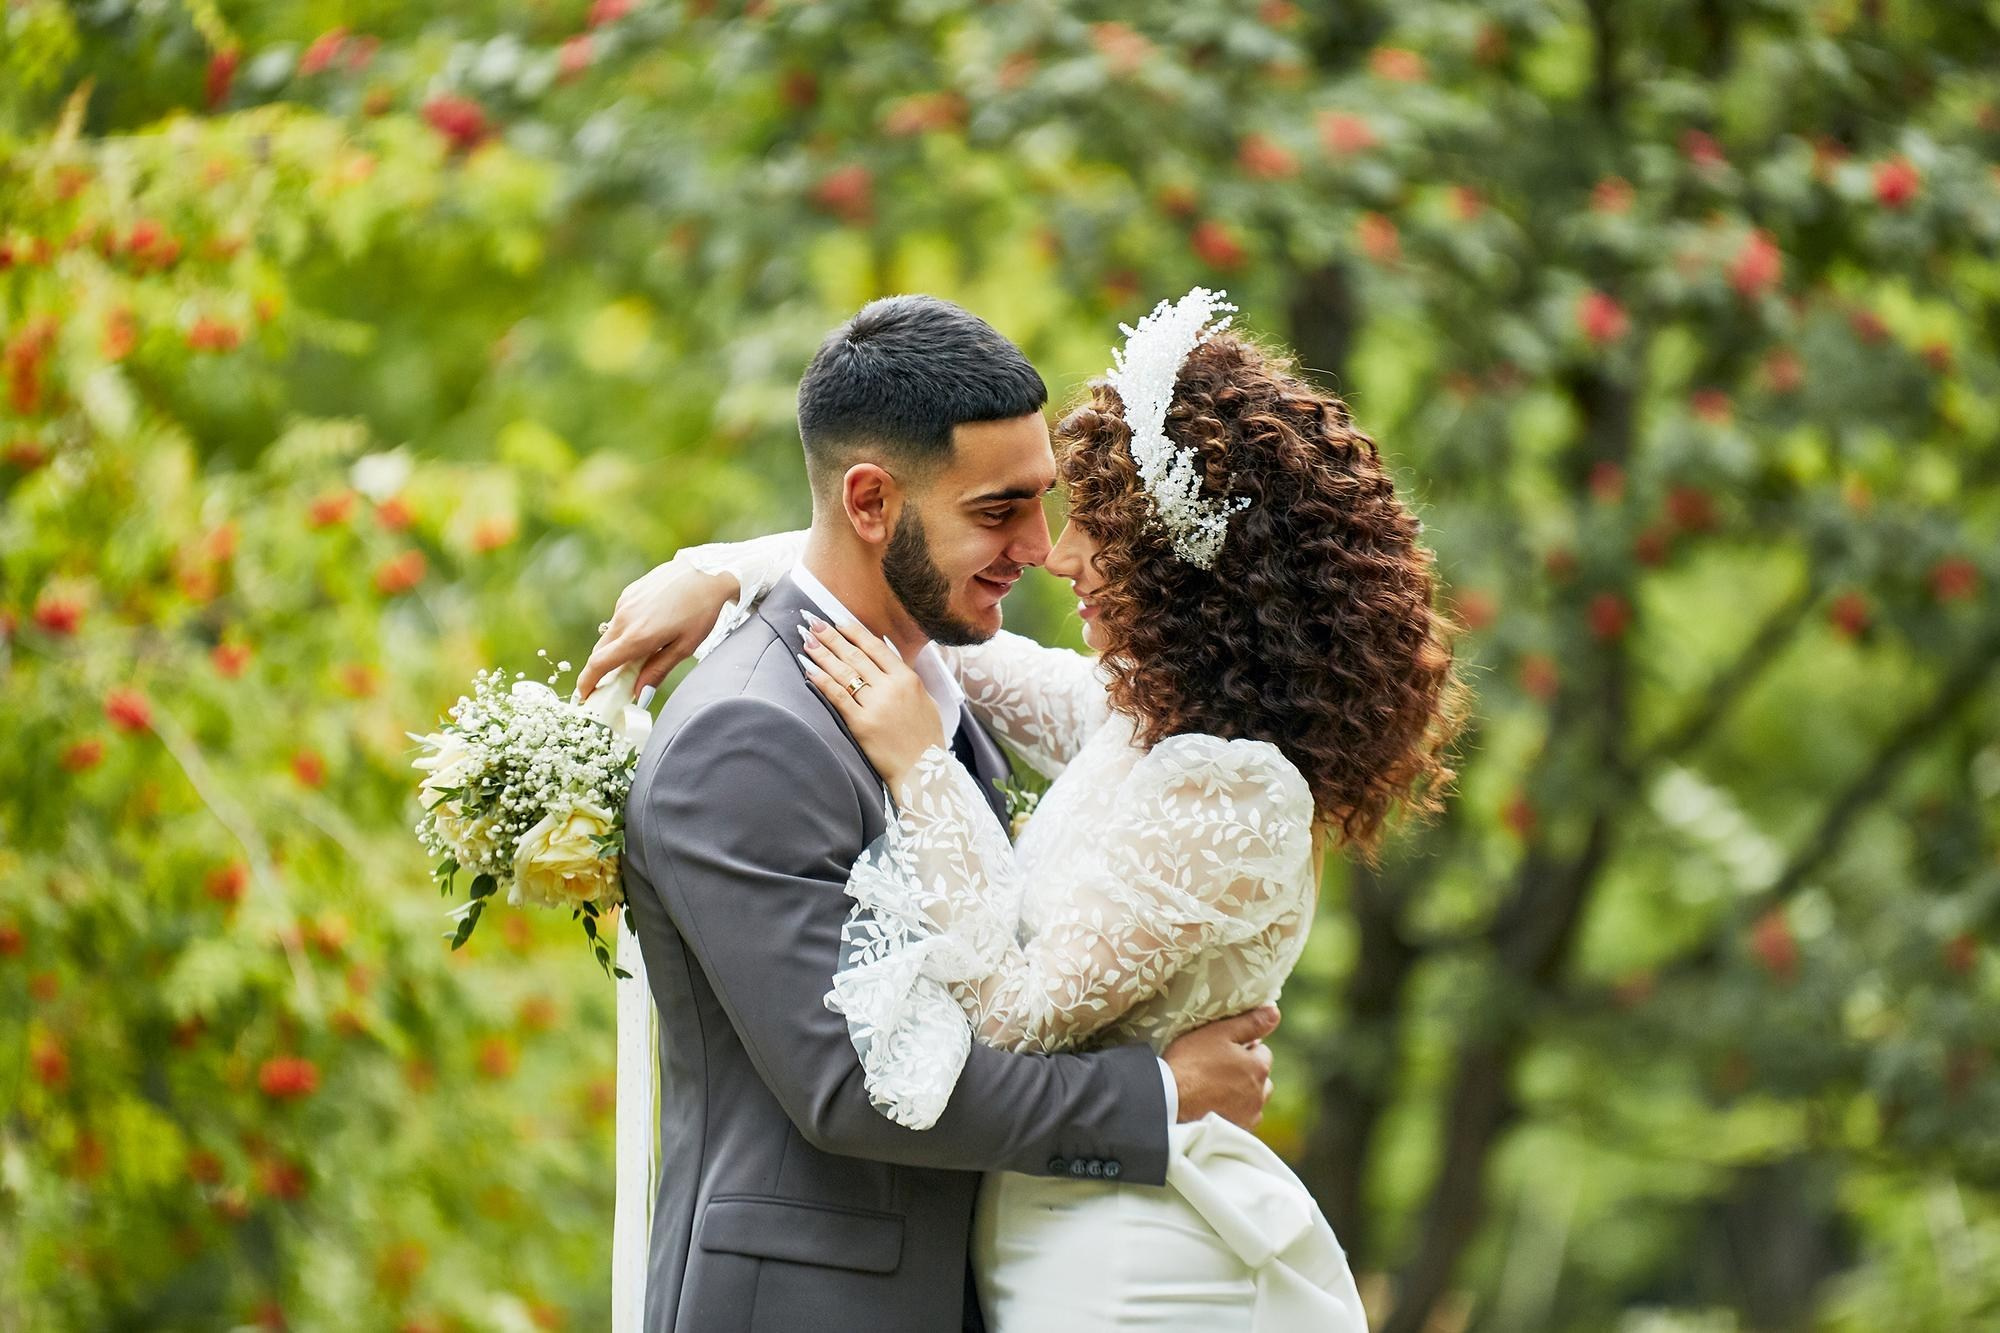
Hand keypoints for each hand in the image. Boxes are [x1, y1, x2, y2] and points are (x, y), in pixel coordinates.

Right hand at [576, 559, 739, 702]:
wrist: (707, 571)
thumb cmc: (701, 611)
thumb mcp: (684, 647)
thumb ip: (658, 671)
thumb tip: (639, 695)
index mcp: (637, 637)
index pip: (599, 664)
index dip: (587, 682)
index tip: (585, 696)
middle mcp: (625, 619)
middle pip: (600, 651)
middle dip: (600, 670)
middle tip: (614, 683)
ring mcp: (624, 603)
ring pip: (610, 635)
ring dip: (616, 649)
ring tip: (640, 655)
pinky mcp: (628, 594)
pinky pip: (619, 619)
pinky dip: (625, 631)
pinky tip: (648, 629)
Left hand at [796, 615, 944, 787]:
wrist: (925, 772)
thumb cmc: (926, 738)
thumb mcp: (925, 700)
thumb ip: (905, 679)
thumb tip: (885, 659)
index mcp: (908, 679)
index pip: (876, 647)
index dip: (854, 632)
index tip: (837, 621)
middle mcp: (891, 688)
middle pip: (855, 655)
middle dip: (831, 637)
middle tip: (812, 623)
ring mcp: (876, 705)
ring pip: (844, 672)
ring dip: (822, 654)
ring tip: (807, 641)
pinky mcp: (861, 723)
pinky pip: (837, 696)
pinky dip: (821, 681)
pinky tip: (809, 669)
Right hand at [1162, 1004, 1278, 1129]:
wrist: (1169, 1100)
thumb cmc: (1191, 1063)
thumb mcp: (1219, 1033)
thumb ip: (1250, 1023)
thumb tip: (1275, 1012)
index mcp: (1258, 1067)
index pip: (1263, 1052)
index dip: (1244, 1048)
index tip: (1224, 1050)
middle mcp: (1260, 1093)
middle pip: (1261, 1078)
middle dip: (1248, 1072)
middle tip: (1220, 1069)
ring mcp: (1249, 1115)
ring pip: (1254, 1100)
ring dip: (1244, 1094)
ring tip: (1217, 1089)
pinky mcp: (1237, 1131)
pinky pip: (1244, 1118)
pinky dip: (1235, 1112)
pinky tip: (1215, 1106)